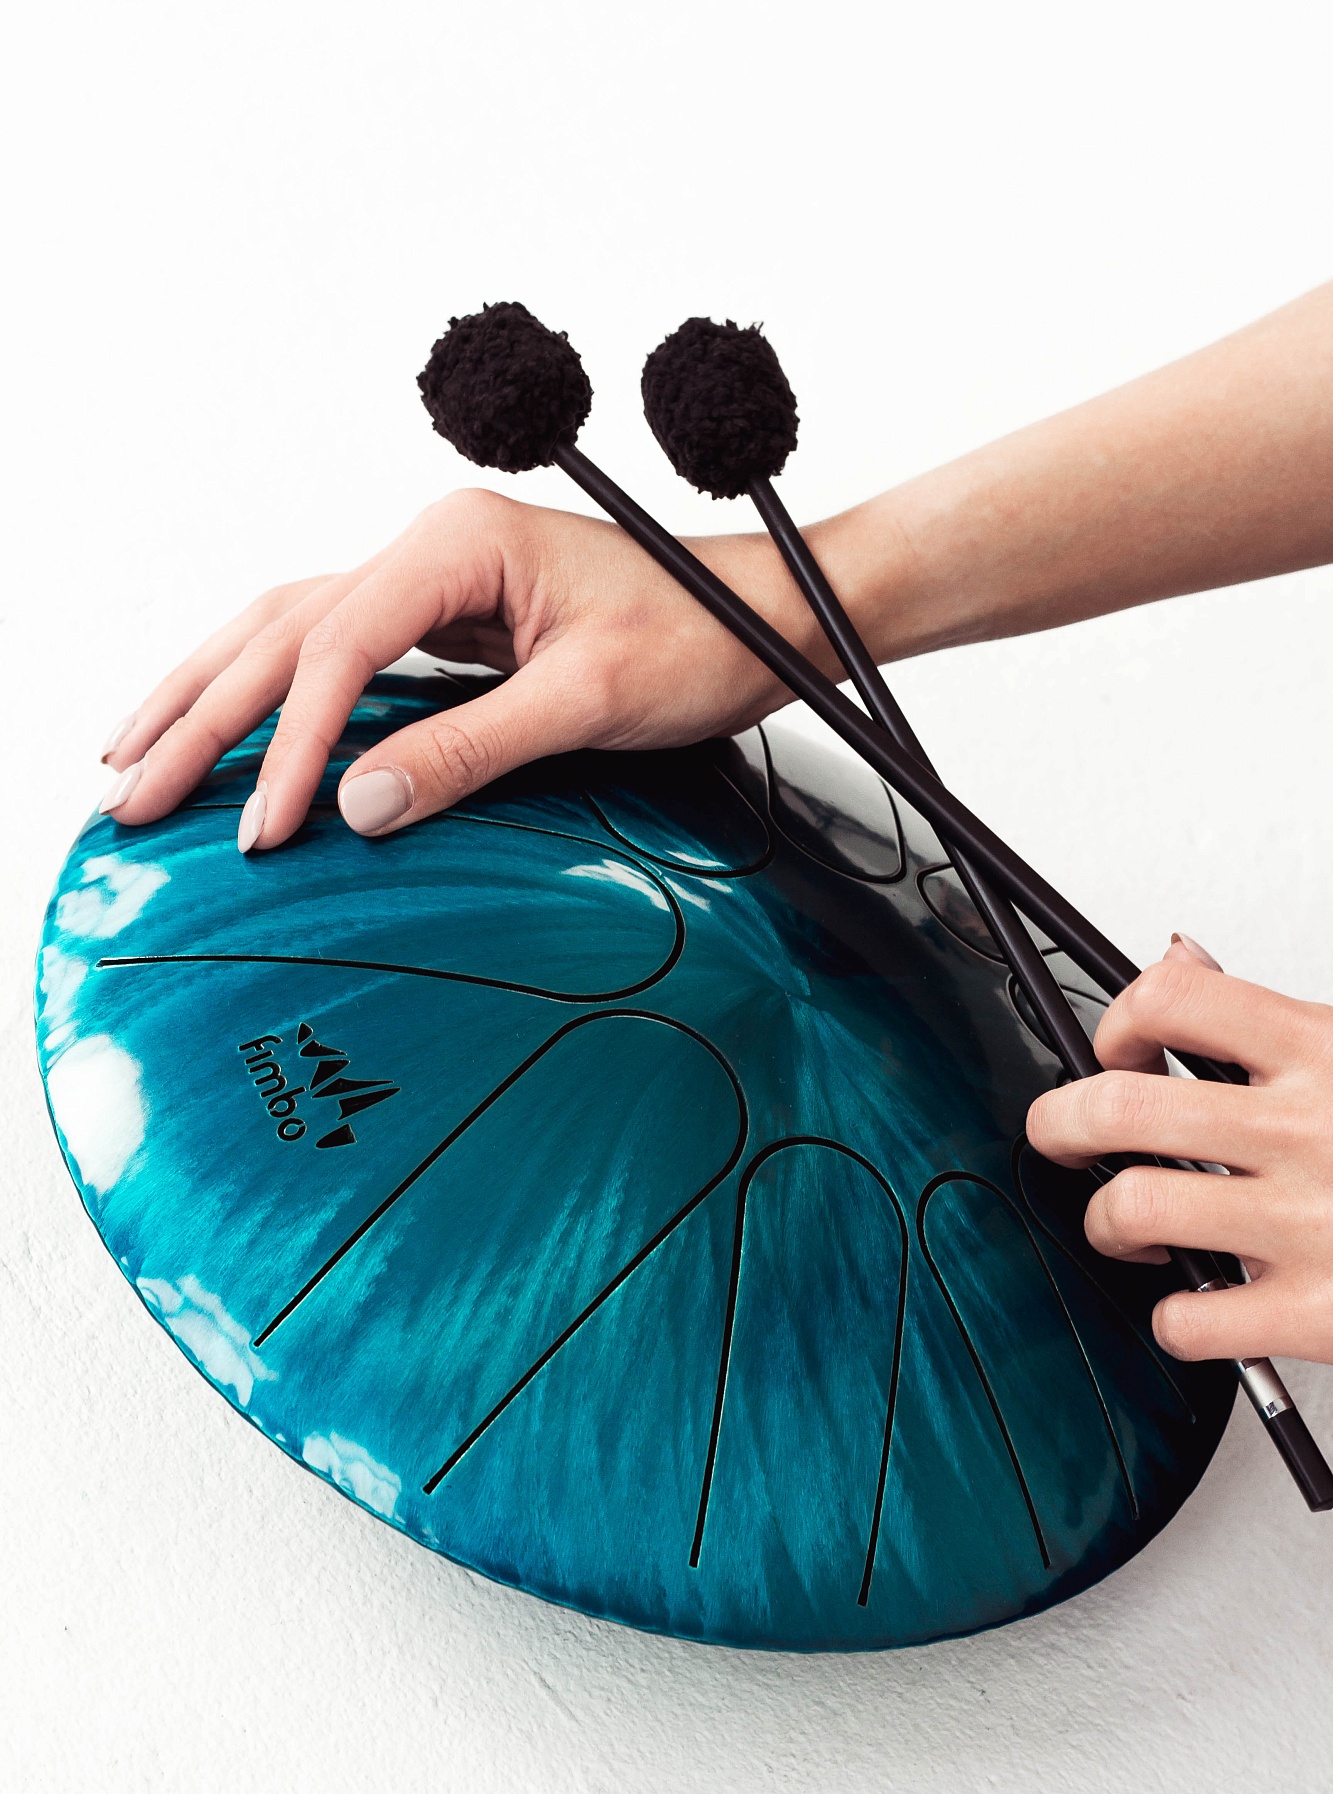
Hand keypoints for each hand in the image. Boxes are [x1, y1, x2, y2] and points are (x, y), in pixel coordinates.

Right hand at [98, 490, 822, 848]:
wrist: (767, 615)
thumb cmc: (700, 638)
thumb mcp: (589, 702)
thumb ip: (473, 749)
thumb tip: (359, 806)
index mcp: (457, 543)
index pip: (336, 649)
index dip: (289, 745)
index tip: (262, 828)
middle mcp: (429, 548)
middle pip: (279, 630)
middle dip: (198, 715)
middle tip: (128, 795)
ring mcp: (430, 579)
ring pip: (286, 630)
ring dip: (209, 694)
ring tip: (133, 754)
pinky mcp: (443, 619)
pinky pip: (330, 653)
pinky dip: (270, 695)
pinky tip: (226, 727)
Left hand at [1027, 936, 1332, 1362]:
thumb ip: (1276, 1020)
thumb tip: (1178, 958)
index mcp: (1325, 1050)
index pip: (1169, 999)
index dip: (1115, 1022)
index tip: (1117, 1049)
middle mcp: (1308, 1129)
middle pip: (1118, 1106)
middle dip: (1061, 1123)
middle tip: (1063, 1135)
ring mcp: (1311, 1224)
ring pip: (1133, 1209)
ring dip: (1109, 1222)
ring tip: (1130, 1226)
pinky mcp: (1321, 1316)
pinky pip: (1191, 1321)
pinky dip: (1177, 1321)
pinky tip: (1199, 1305)